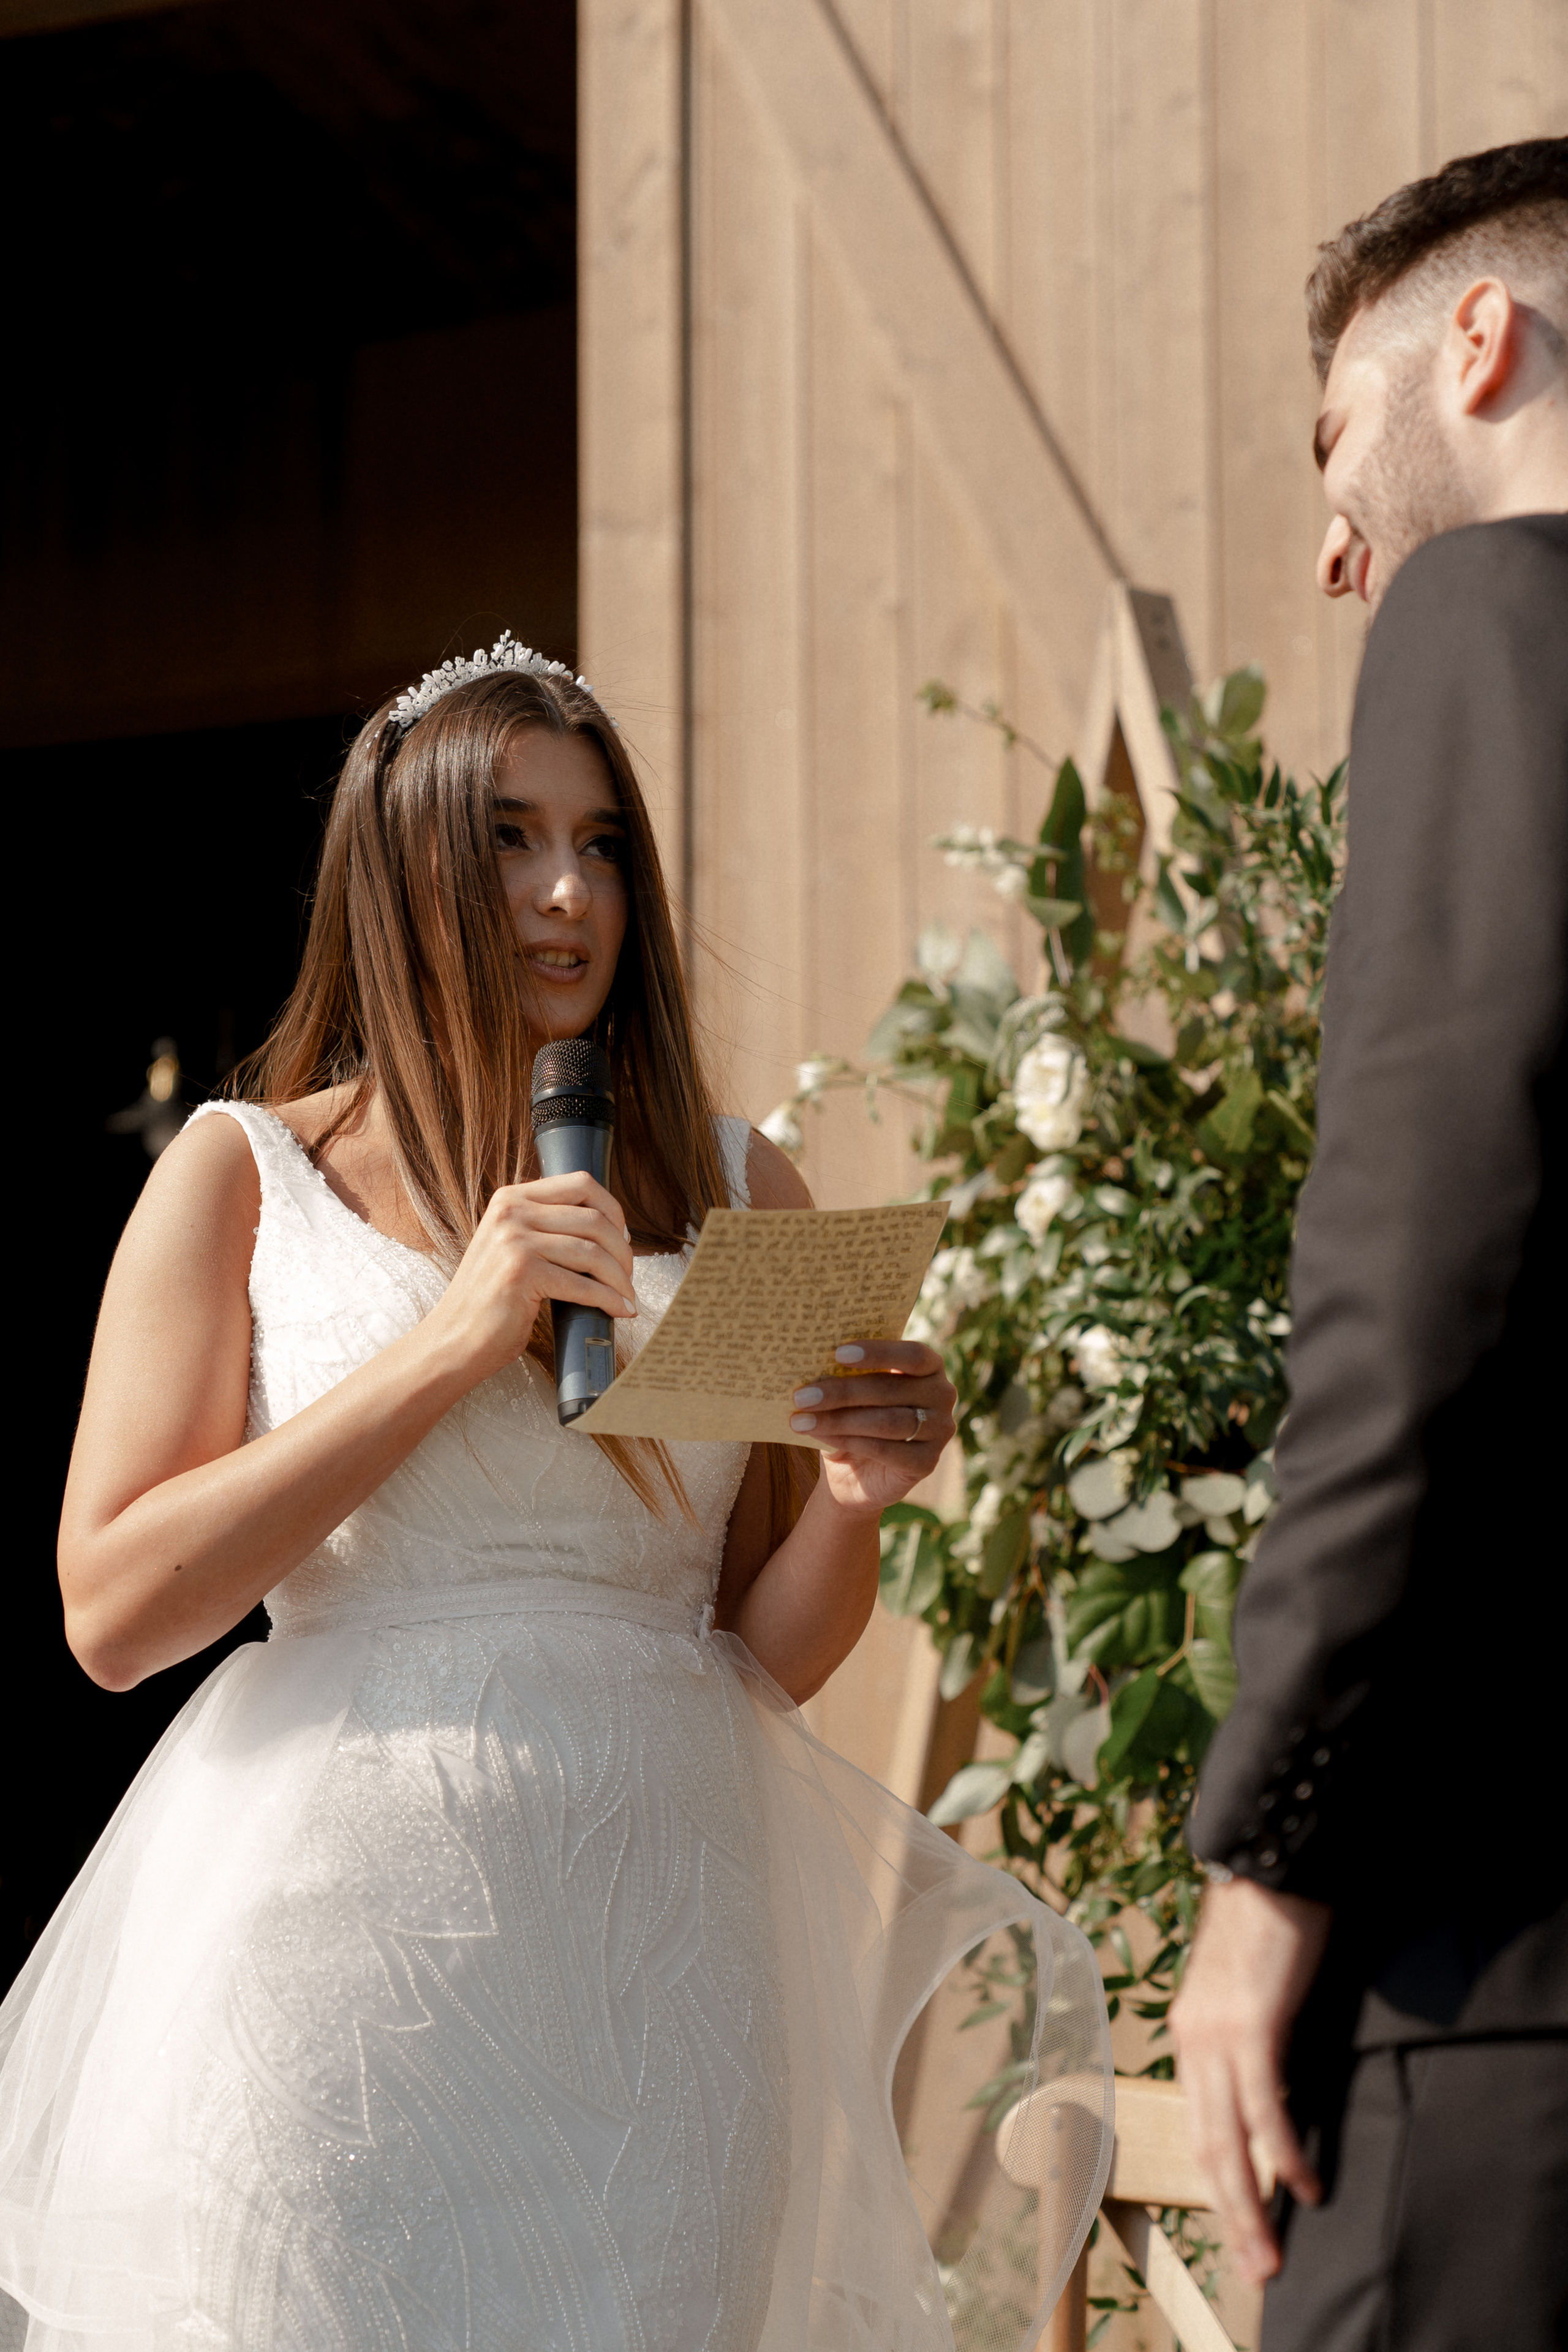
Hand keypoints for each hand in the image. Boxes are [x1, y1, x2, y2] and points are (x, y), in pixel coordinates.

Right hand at [421, 1173, 636, 1387]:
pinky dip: (609, 1300)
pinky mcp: (521, 1273)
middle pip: (594, 1218)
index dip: (613, 1210)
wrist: (453, 1340)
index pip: (580, 1183)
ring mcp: (514, 1240)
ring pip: (593, 1252)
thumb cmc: (491, 1301)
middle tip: (628, 1275)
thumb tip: (606, 1228)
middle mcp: (511, 1211)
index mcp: (511, 1198)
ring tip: (626, 1296)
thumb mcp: (513, 1248)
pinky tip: (619, 1311)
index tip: (624, 1238)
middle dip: (622, 1250)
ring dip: (619, 1279)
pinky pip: (583, 1285)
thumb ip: (546, 1228)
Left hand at [788, 1340, 954, 1516]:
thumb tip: (812, 1358)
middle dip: (842, 1392)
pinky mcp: (927, 1463)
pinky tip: (822, 1438)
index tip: (838, 1353)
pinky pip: (887, 1451)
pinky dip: (851, 1442)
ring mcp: (940, 1430)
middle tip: (801, 1396)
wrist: (853, 1474)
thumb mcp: (848, 1392)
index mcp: (930, 1366)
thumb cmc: (851, 1417)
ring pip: (887, 1421)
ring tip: (801, 1420)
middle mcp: (942, 1395)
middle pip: (890, 1389)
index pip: (912, 1355)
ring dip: (839, 1420)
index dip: (878, 1352)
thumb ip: (843, 1373)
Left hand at [1170, 1877, 1332, 2284]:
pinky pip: (1264, 2105)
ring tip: (1272, 2250)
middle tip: (1256, 2265)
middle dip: (1230, 2212)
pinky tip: (1303, 2185)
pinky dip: (1283, 2150)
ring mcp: (1215, 2032)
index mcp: (1189, 2033)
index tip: (1242, 2227)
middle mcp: (1191, 2038)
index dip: (1219, 2182)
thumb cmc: (1268, 1926)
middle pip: (1207, 2145)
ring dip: (1251, 2202)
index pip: (1200, 2124)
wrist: (1269, 1865)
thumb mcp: (1253, 1994)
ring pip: (1228, 2138)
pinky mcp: (1250, 2023)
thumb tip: (1277, 2090)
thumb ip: (1254, 2041)